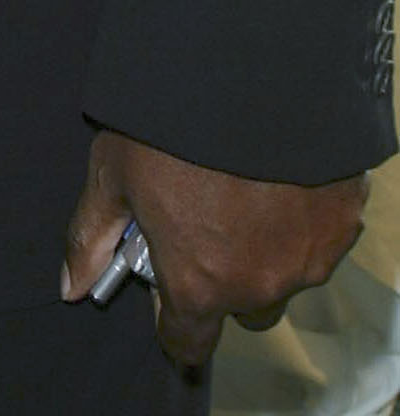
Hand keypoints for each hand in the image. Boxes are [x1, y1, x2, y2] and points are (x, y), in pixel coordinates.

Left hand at [62, 127, 366, 370]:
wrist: (249, 72)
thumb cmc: (167, 125)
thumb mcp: (113, 173)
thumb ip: (91, 238)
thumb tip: (69, 288)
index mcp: (200, 284)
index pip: (189, 343)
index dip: (175, 325)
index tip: (170, 296)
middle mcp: (261, 285)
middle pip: (243, 309)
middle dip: (225, 280)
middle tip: (207, 224)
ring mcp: (310, 256)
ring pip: (286, 274)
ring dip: (267, 249)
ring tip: (245, 192)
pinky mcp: (345, 221)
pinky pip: (321, 237)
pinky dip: (302, 218)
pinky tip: (281, 176)